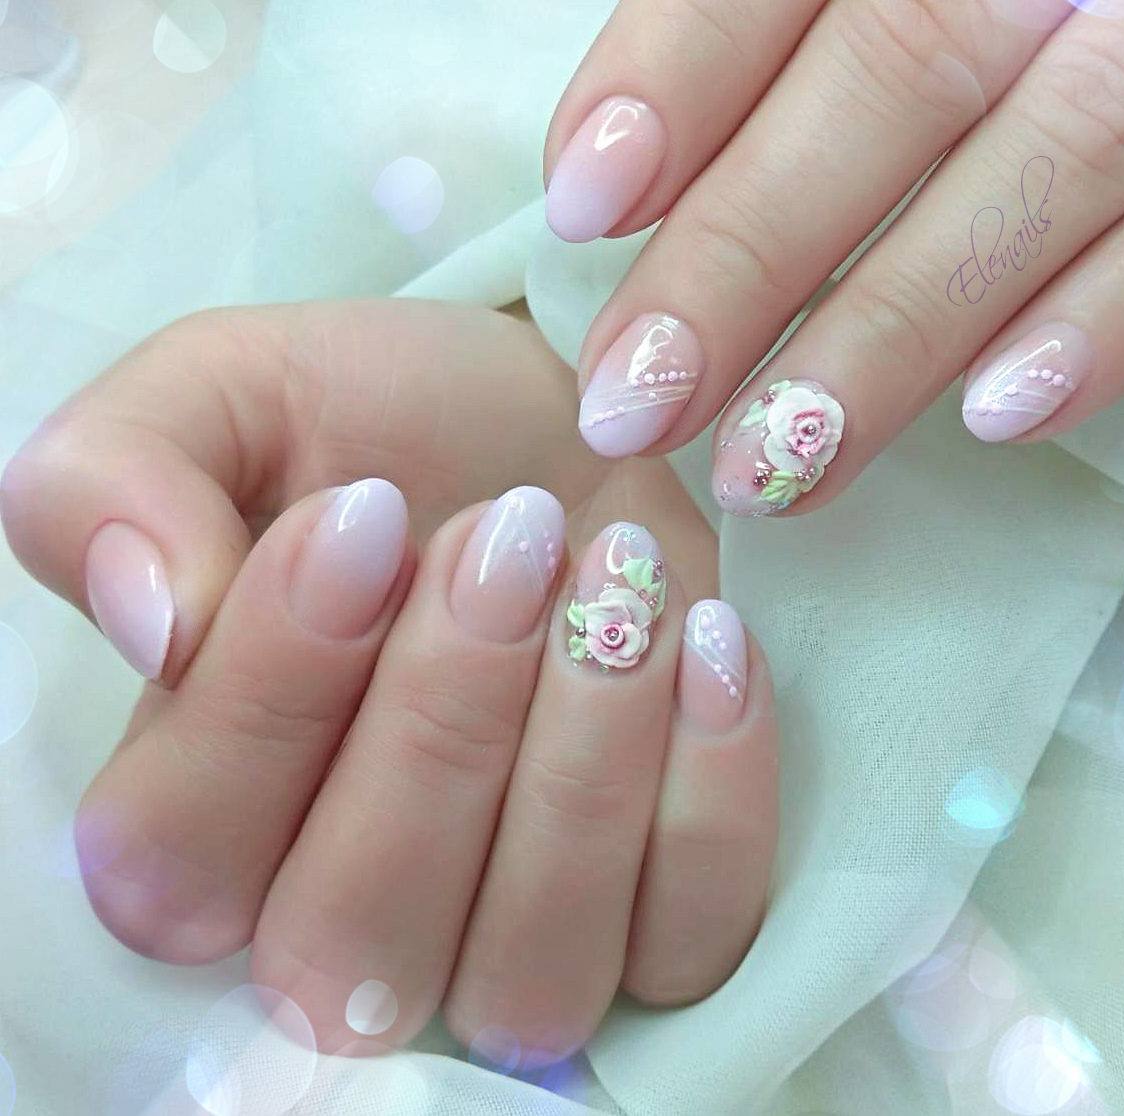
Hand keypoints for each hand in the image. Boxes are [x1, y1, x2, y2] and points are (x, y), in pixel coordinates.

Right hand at [0, 301, 777, 1061]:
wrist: (569, 424)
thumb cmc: (390, 423)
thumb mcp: (227, 395)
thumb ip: (116, 481)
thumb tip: (152, 620)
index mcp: (196, 818)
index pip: (178, 859)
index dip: (270, 697)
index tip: (367, 518)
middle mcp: (342, 922)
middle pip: (357, 941)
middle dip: (441, 724)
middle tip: (510, 537)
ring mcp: (508, 941)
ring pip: (527, 977)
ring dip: (581, 765)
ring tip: (619, 583)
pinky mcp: (655, 919)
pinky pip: (686, 936)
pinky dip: (708, 792)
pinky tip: (707, 639)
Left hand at [545, 0, 1123, 515]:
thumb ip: (775, 31)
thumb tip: (620, 179)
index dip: (678, 75)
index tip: (582, 205)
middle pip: (900, 70)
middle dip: (750, 253)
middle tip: (635, 405)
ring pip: (1053, 154)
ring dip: (897, 329)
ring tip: (773, 466)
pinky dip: (1123, 311)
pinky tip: (1000, 420)